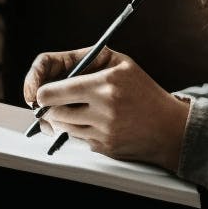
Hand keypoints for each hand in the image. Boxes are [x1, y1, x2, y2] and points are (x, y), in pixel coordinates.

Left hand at [21, 47, 190, 171]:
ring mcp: (103, 131)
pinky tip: (94, 122)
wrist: (170, 127)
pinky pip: (77, 139)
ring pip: (62, 127)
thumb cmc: (143, 91)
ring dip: (62, 119)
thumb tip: (50, 75)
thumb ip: (85, 61)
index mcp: (105, 84)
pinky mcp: (103, 148)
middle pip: (53, 112)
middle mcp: (103, 109)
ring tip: (77, 109)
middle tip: (51, 102)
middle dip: (48, 107)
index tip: (37, 93)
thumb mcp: (120, 63)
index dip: (39, 92)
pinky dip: (78, 131)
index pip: (53, 92)